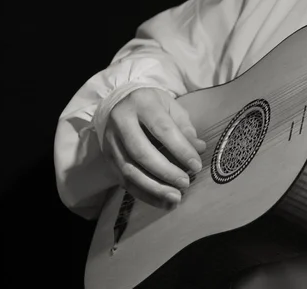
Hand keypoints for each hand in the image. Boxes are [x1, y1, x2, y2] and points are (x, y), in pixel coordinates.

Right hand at [102, 88, 206, 208]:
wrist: (120, 103)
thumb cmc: (153, 106)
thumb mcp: (172, 108)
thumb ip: (185, 128)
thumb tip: (199, 148)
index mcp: (142, 103)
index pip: (162, 129)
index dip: (180, 149)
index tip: (196, 166)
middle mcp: (121, 120)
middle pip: (141, 152)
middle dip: (165, 172)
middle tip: (185, 183)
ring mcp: (110, 140)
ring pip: (129, 170)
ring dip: (154, 188)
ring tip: (175, 198)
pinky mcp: (107, 157)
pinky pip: (124, 181)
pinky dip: (144, 194)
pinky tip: (162, 202)